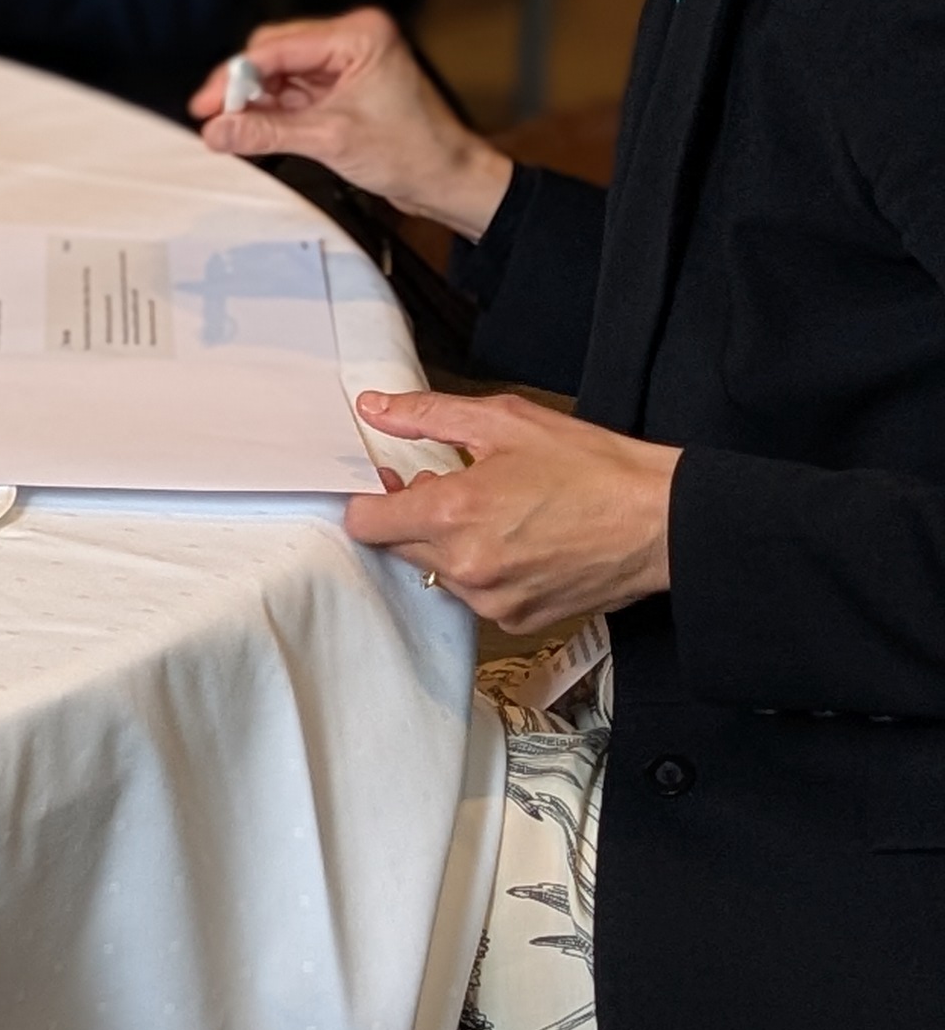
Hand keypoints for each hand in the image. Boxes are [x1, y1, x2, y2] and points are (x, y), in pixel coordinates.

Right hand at [192, 8, 513, 238]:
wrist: (450, 180)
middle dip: (243, 88)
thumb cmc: (417, 152)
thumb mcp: (330, 140)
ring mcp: (347, 64)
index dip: (235, 77)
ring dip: (256, 101)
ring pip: (280, 73)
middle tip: (217, 119)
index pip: (278, 46)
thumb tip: (217, 131)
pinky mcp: (342, 86)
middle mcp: (353, 41)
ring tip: (234, 130)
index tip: (207, 105)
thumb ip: (267, 132)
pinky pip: (293, 91)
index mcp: (360, 36)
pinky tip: (256, 129)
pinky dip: (273, 110)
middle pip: (274, 53)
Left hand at [347, 390, 677, 631]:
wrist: (663, 521)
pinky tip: (520, 543)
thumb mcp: (506, 421)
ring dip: (451, 545)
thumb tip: (374, 408)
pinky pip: (477, 595)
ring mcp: (492, 600)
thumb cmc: (594, 468)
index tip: (391, 483)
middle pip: (399, 547)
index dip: (372, 499)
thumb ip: (427, 415)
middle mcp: (466, 566)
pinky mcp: (518, 621)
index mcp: (453, 515)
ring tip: (500, 514)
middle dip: (415, 518)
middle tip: (458, 488)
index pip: (366, 522)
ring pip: (438, 572)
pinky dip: (486, 571)